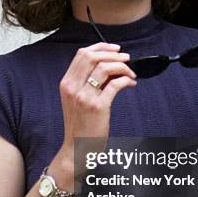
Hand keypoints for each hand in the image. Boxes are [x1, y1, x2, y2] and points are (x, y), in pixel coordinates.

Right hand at [56, 42, 136, 174]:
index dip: (100, 47)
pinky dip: (126, 80)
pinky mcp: (98, 107)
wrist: (77, 149)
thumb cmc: (79, 125)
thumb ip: (85, 82)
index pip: (82, 54)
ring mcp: (84, 97)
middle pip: (92, 56)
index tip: (114, 48)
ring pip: (105, 68)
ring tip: (130, 72)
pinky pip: (115, 84)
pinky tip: (130, 83)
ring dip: (122, 66)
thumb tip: (107, 66)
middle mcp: (73, 87)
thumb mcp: (75, 100)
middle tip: (126, 58)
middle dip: (113, 54)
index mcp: (66, 83)